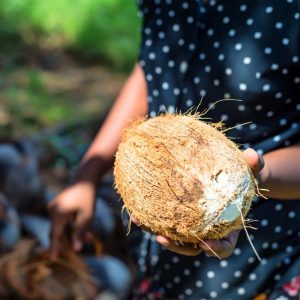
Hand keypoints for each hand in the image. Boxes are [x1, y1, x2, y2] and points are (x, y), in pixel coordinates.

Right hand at [48, 181, 95, 258]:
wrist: (85, 179)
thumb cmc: (88, 197)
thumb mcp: (86, 216)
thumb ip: (80, 233)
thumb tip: (76, 250)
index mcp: (58, 213)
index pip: (55, 234)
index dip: (56, 247)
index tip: (54, 258)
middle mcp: (52, 210)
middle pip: (58, 232)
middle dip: (69, 241)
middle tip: (79, 251)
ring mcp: (53, 207)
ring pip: (62, 226)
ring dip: (74, 233)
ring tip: (90, 238)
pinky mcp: (57, 206)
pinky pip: (63, 220)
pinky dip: (72, 226)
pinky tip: (86, 231)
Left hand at [132, 148, 264, 257]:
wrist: (232, 178)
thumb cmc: (243, 178)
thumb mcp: (252, 170)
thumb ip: (254, 164)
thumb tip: (252, 154)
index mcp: (227, 227)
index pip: (223, 246)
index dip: (215, 248)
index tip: (204, 244)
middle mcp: (208, 230)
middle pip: (191, 246)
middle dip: (176, 245)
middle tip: (162, 238)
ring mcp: (192, 224)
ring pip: (173, 234)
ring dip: (155, 230)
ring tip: (138, 218)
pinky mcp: (179, 214)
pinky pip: (164, 218)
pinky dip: (150, 214)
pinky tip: (135, 204)